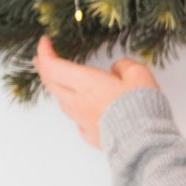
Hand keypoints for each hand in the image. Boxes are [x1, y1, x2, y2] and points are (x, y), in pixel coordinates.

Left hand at [33, 34, 159, 149]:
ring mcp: (82, 121)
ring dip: (57, 88)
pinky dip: (73, 107)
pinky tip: (79, 106)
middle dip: (43, 68)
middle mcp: (78, 102)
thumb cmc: (141, 107)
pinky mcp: (90, 136)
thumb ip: (124, 66)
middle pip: (51, 84)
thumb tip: (116, 69)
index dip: (45, 52)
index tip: (45, 41)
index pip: (53, 66)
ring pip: (62, 102)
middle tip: (41, 58)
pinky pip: (76, 118)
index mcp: (86, 83)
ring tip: (59, 80)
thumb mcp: (139, 75)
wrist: (144, 144)